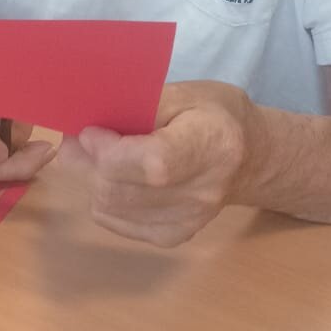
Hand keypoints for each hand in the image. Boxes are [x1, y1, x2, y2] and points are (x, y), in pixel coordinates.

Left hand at [59, 80, 253, 247]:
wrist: (249, 159)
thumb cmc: (213, 115)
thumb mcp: (181, 93)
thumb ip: (135, 105)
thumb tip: (84, 130)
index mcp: (212, 145)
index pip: (153, 165)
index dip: (110, 152)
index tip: (91, 132)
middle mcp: (202, 193)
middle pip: (121, 190)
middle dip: (88, 162)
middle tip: (81, 139)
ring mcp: (187, 221)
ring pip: (109, 207)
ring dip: (91, 178)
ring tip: (99, 154)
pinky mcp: (171, 237)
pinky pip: (113, 221)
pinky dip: (103, 197)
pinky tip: (118, 177)